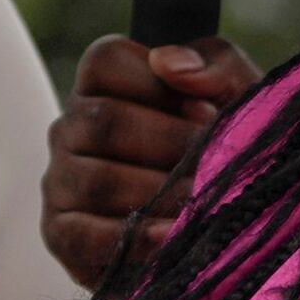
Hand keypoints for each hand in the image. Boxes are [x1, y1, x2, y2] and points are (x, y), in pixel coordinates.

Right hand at [42, 34, 253, 289]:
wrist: (229, 236)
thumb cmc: (226, 157)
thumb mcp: (238, 101)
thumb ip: (216, 66)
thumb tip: (168, 63)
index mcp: (104, 86)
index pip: (104, 61)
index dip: (157, 83)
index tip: (206, 111)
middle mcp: (72, 127)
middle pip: (104, 120)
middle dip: (170, 144)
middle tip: (214, 165)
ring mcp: (61, 180)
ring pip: (97, 179)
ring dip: (158, 194)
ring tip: (201, 205)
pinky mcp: (62, 234)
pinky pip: (83, 234)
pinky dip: (132, 238)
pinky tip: (170, 238)